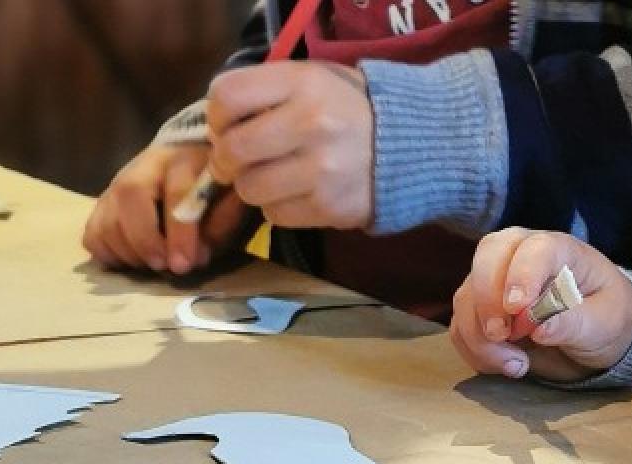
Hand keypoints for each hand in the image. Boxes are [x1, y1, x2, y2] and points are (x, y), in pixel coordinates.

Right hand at [83, 144, 250, 273]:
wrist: (186, 165)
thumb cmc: (212, 190)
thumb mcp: (229, 202)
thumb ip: (221, 224)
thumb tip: (196, 256)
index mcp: (183, 160)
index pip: (177, 192)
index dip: (179, 233)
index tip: (183, 265)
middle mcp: (144, 167)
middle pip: (130, 196)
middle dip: (145, 240)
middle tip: (161, 266)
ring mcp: (116, 184)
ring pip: (106, 217)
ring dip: (127, 251)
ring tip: (151, 264)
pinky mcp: (101, 204)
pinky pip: (92, 233)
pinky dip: (107, 253)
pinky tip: (131, 260)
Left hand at [204, 61, 374, 229]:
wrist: (416, 145)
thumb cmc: (350, 108)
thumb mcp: (314, 80)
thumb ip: (266, 91)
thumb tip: (216, 128)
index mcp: (304, 83)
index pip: (227, 96)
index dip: (217, 115)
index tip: (228, 125)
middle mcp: (312, 123)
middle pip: (232, 149)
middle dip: (228, 159)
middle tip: (241, 160)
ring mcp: (322, 169)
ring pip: (249, 188)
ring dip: (254, 186)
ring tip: (277, 176)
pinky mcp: (329, 207)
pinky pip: (275, 215)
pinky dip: (280, 207)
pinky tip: (301, 192)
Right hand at [449, 228, 631, 382]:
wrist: (594, 337)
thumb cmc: (605, 319)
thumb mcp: (603, 325)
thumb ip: (574, 323)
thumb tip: (539, 327)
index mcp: (560, 249)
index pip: (536, 249)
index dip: (522, 275)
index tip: (517, 309)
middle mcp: (520, 254)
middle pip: (487, 257)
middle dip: (487, 300)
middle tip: (502, 336)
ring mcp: (495, 280)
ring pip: (467, 297)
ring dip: (481, 337)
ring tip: (517, 366)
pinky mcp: (480, 310)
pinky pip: (461, 327)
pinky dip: (475, 351)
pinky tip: (507, 366)